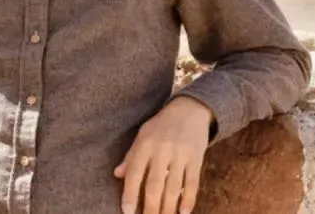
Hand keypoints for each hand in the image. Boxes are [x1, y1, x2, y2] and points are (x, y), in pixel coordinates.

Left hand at [114, 96, 213, 213]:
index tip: (127, 212)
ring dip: (168, 207)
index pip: (134, 173)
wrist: (190, 110)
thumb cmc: (161, 125)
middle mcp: (161, 150)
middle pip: (154, 184)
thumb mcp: (142, 135)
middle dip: (150, 206)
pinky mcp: (196, 158)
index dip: (130, 193)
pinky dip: (188, 199)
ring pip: (173, 187)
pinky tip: (183, 212)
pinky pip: (192, 182)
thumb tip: (117, 175)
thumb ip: (131, 156)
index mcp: (144, 144)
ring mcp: (180, 154)